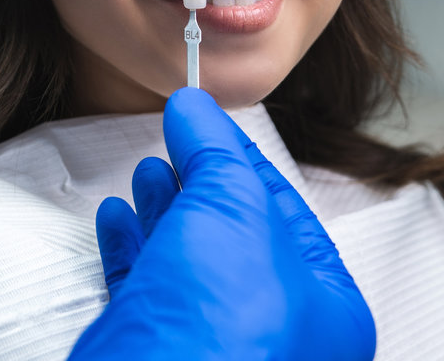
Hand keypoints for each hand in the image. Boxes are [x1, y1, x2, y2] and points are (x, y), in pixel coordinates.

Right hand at [71, 88, 374, 359]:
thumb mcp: (232, 209)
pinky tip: (117, 218)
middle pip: (234, 237)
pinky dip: (130, 250)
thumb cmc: (220, 331)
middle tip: (177, 142)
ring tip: (145, 173)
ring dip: (163, 211)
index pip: (288, 211)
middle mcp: (277, 335)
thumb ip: (216, 151)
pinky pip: (146, 293)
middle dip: (201, 185)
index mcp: (326, 309)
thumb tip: (195, 107)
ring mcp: (214, 348)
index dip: (245, 159)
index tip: (210, 122)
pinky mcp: (159, 353)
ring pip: (187, 265)